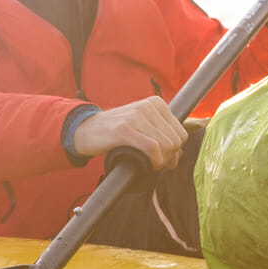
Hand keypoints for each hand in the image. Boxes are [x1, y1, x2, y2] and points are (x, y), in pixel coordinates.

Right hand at [72, 96, 188, 169]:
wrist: (86, 130)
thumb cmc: (117, 133)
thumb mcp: (142, 128)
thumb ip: (162, 139)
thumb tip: (177, 159)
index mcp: (156, 103)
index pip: (181, 133)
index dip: (174, 151)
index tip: (161, 158)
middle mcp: (148, 106)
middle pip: (175, 141)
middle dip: (167, 157)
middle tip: (153, 162)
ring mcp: (136, 116)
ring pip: (166, 146)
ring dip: (160, 161)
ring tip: (147, 162)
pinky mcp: (125, 129)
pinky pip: (152, 149)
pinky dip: (154, 162)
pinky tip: (146, 165)